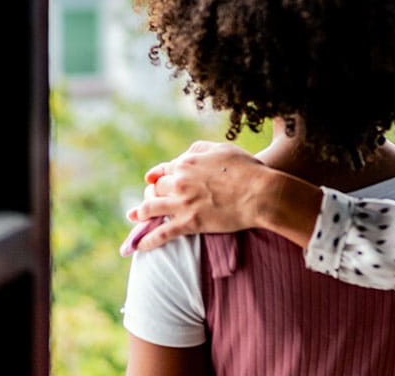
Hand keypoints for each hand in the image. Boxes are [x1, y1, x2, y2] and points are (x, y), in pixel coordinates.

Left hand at [124, 140, 269, 251]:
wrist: (260, 193)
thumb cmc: (247, 169)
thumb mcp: (222, 149)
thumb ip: (201, 148)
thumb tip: (188, 153)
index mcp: (187, 162)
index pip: (165, 168)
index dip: (158, 175)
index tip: (153, 180)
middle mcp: (179, 181)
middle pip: (155, 188)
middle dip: (149, 193)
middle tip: (146, 199)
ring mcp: (182, 203)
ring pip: (151, 208)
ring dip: (140, 213)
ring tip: (134, 217)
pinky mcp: (189, 223)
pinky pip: (162, 234)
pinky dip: (148, 240)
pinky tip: (138, 246)